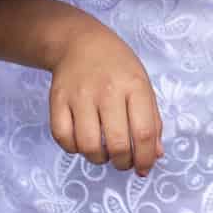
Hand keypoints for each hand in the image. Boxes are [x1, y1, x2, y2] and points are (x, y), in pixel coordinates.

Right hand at [48, 25, 161, 174]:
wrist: (82, 43)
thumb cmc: (119, 67)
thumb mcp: (143, 85)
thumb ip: (152, 119)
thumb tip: (155, 154)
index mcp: (135, 86)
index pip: (144, 131)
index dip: (145, 157)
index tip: (144, 168)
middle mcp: (108, 91)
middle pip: (116, 142)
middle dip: (123, 162)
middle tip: (124, 163)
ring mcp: (80, 96)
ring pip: (88, 145)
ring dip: (98, 159)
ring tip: (104, 154)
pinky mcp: (57, 101)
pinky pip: (63, 137)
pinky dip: (74, 149)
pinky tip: (83, 143)